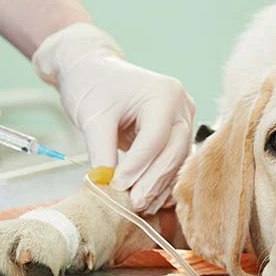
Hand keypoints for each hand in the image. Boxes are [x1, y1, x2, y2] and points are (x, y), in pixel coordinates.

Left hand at [33, 23, 194, 213]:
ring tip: (138, 205)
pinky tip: (147, 198)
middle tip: (132, 203)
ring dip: (159, 186)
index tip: (117, 186)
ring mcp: (183, 118)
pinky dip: (161, 180)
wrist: (92, 69)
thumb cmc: (91, 85)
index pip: (155, 138)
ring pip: (178, 160)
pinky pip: (174, 161)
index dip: (137, 166)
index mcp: (164, 93)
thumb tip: (108, 187)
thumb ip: (101, 152)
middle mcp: (181, 105)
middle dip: (152, 180)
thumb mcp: (93, 118)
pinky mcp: (177, 132)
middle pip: (174, 151)